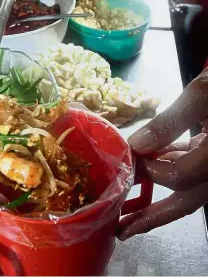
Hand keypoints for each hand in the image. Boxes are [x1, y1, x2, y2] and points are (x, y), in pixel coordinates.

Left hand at [118, 68, 207, 239]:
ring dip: (158, 195)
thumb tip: (138, 144)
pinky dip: (167, 168)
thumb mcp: (203, 95)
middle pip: (185, 200)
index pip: (180, 176)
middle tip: (123, 229)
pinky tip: (149, 166)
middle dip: (152, 217)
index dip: (151, 170)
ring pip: (186, 186)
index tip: (132, 156)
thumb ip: (172, 120)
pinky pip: (188, 166)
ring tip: (130, 207)